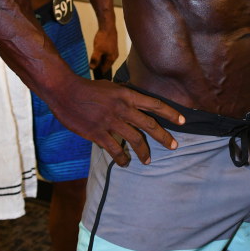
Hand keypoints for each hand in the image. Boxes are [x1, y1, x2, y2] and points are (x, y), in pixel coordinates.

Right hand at [53, 76, 184, 166]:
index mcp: (127, 95)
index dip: (171, 113)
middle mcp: (122, 109)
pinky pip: (114, 149)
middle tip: (174, 146)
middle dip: (164, 137)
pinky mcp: (98, 133)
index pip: (155, 104)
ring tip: (148, 161)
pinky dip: (122, 158)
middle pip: (150, 125)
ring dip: (144, 153)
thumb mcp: (112, 87)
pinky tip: (125, 163)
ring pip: (134, 140)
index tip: (183, 121)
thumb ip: (126, 97)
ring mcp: (110, 122)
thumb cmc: (89, 88)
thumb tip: (137, 105)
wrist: (66, 91)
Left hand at [89, 26, 118, 74]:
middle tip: (91, 68)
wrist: (108, 27)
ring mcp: (113, 52)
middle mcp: (114, 56)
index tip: (92, 75)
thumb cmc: (104, 38)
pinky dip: (101, 56)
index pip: (105, 70)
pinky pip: (106, 55)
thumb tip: (92, 68)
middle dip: (99, 67)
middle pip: (105, 65)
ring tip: (92, 62)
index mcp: (112, 59)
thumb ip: (95, 59)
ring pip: (105, 60)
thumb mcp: (98, 49)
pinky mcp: (111, 47)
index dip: (98, 73)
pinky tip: (96, 54)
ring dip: (100, 61)